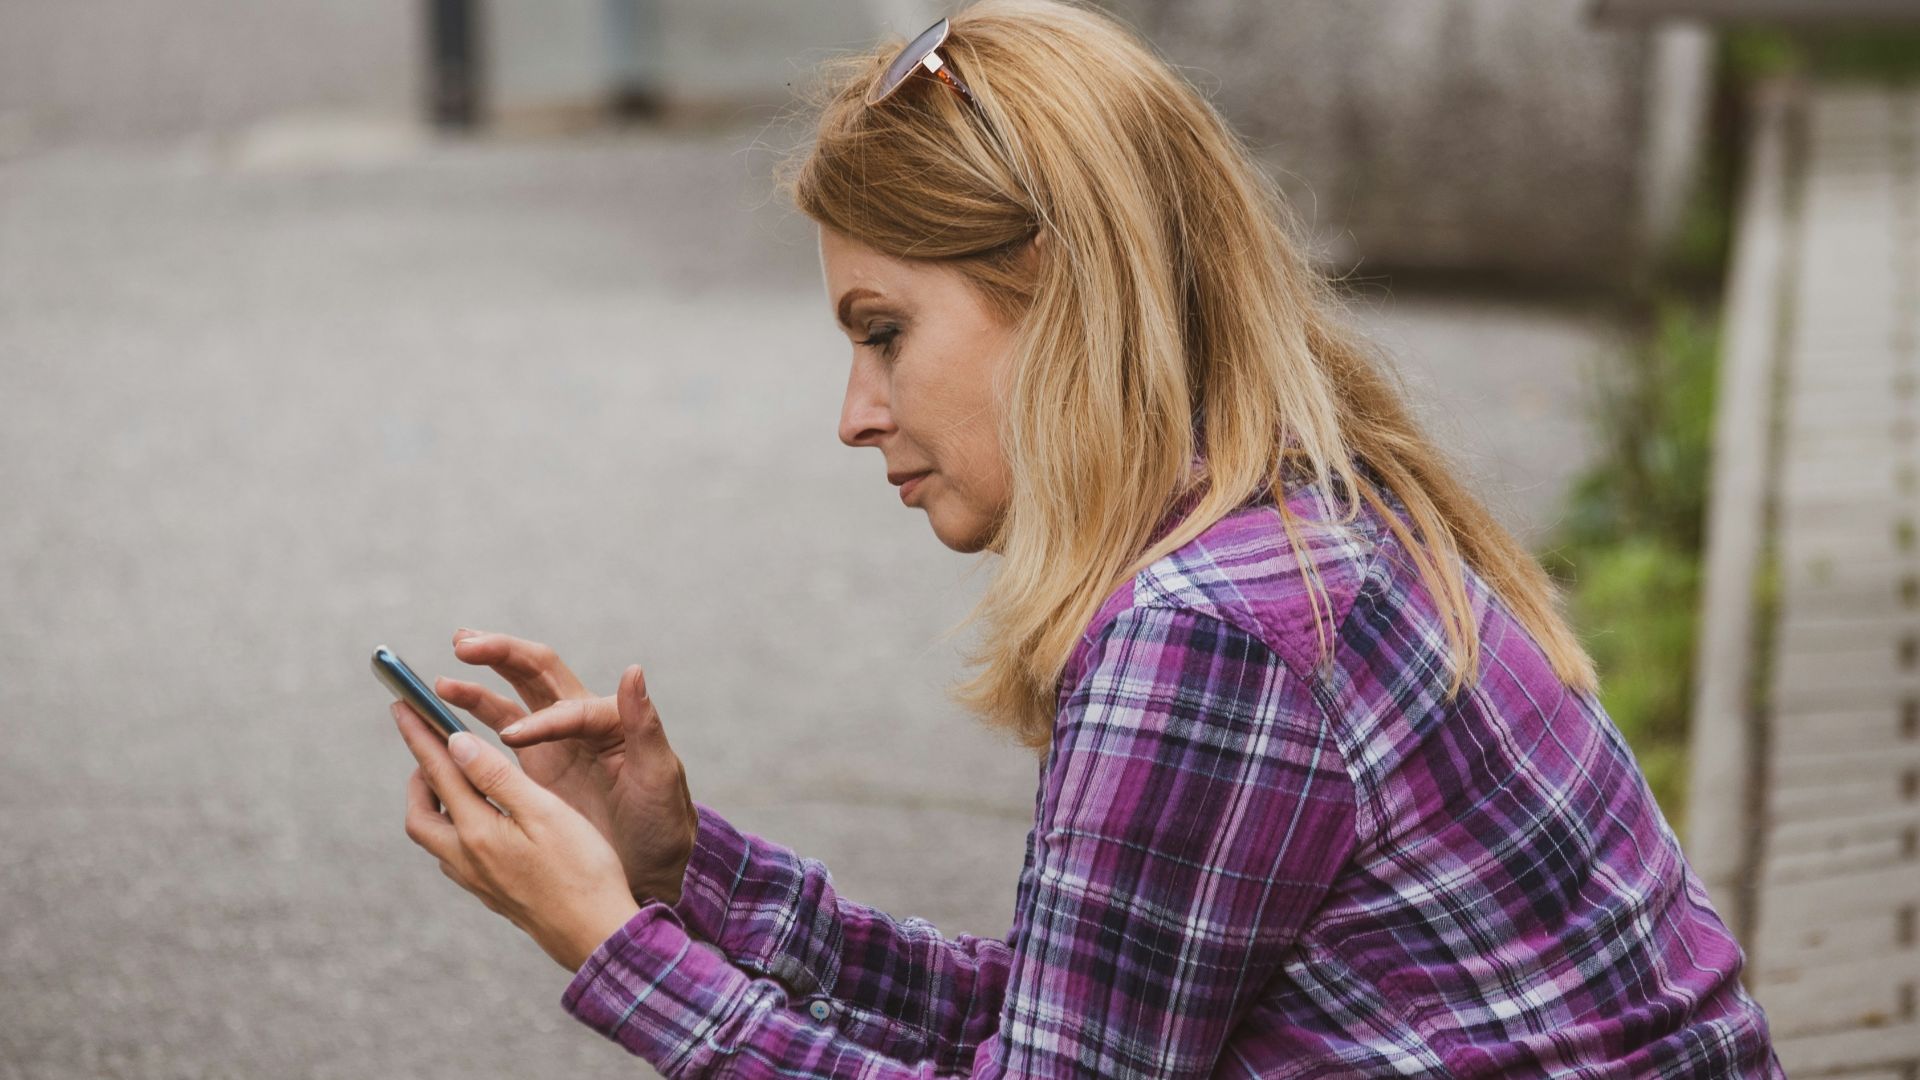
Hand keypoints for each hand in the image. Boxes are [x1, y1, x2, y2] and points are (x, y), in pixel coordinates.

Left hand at [393, 701, 640, 971]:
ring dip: (434, 802)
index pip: (438, 771)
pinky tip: (479, 821)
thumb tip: (454, 743)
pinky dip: (454, 825)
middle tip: (430, 745)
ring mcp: (477, 880)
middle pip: (420, 813)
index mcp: (478, 832)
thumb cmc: (583, 870)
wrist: (596, 935)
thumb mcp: (545, 812)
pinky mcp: (491, 893)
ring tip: (455, 778)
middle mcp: (467, 858)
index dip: (419, 734)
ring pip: (435, 836)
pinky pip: (454, 854)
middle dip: (419, 775)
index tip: (401, 703)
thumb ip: (497, 776)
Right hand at [434, 630, 696, 904]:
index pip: (568, 707)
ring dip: (476, 689)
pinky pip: (497, 735)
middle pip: (535, 673)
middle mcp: (578, 722)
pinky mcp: (536, 767)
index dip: (541, 719)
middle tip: (463, 645)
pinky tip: (443, 720)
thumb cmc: (663, 820)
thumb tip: (633, 670)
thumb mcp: (659, 775)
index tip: (513, 738)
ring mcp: (553, 742)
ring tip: (442, 684)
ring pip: (509, 701)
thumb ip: (644, 725)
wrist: (653, 864)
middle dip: (500, 655)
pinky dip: (470, 723)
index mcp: (609, 720)